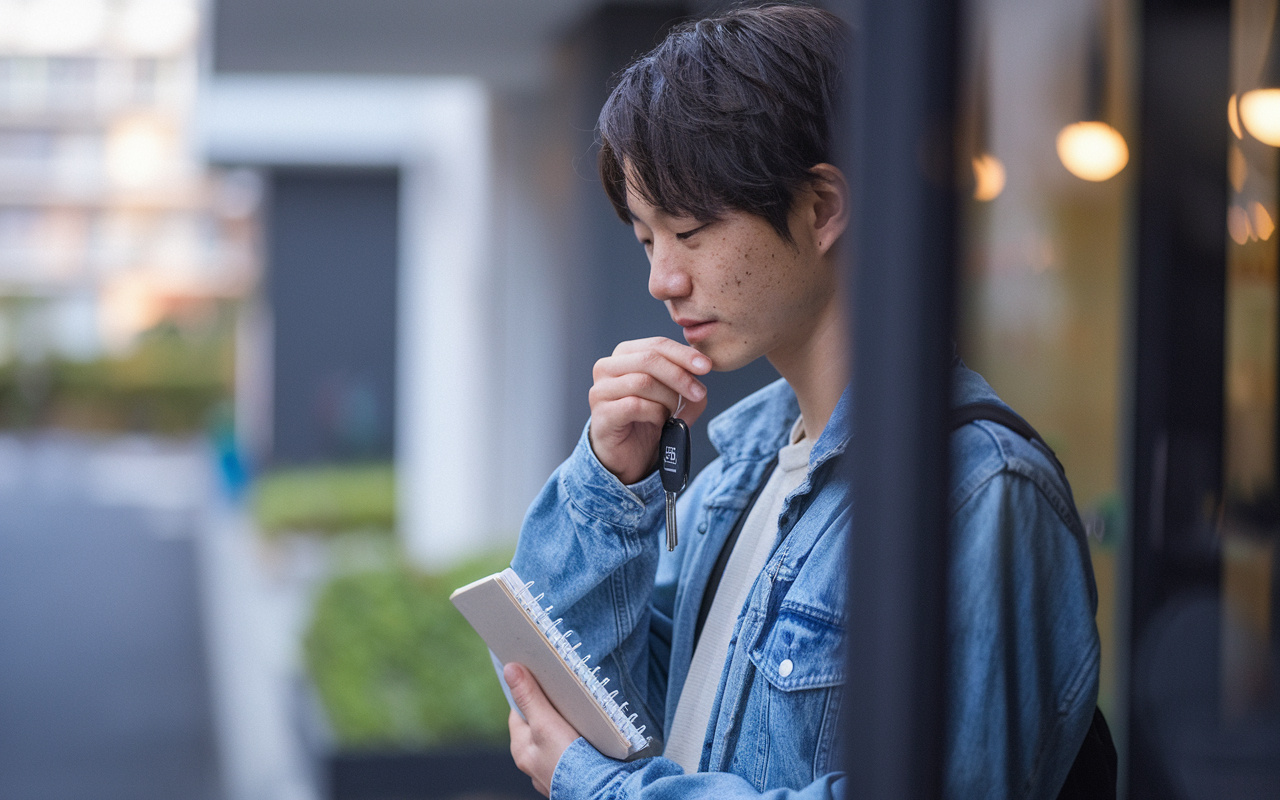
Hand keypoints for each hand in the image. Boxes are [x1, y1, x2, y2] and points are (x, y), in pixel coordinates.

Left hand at [506, 662, 581, 797]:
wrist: (598, 792)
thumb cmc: (569, 760)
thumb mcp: (546, 722)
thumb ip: (529, 697)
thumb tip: (509, 670)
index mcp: (521, 749)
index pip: (518, 712)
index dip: (528, 694)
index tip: (540, 681)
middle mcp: (532, 763)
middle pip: (536, 727)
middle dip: (548, 711)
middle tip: (564, 698)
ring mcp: (550, 772)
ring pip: (552, 742)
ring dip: (563, 729)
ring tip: (578, 717)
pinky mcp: (569, 778)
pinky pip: (568, 755)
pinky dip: (575, 745)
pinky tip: (588, 740)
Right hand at [589, 337, 710, 483]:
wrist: (629, 456)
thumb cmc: (649, 420)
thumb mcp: (674, 397)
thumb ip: (688, 381)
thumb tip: (700, 368)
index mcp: (624, 355)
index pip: (657, 345)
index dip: (684, 354)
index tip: (706, 367)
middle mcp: (607, 367)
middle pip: (649, 359)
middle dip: (680, 376)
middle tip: (699, 393)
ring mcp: (601, 390)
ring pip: (643, 382)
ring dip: (667, 399)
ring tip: (672, 414)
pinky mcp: (602, 414)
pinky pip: (635, 405)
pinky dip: (655, 414)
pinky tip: (658, 422)